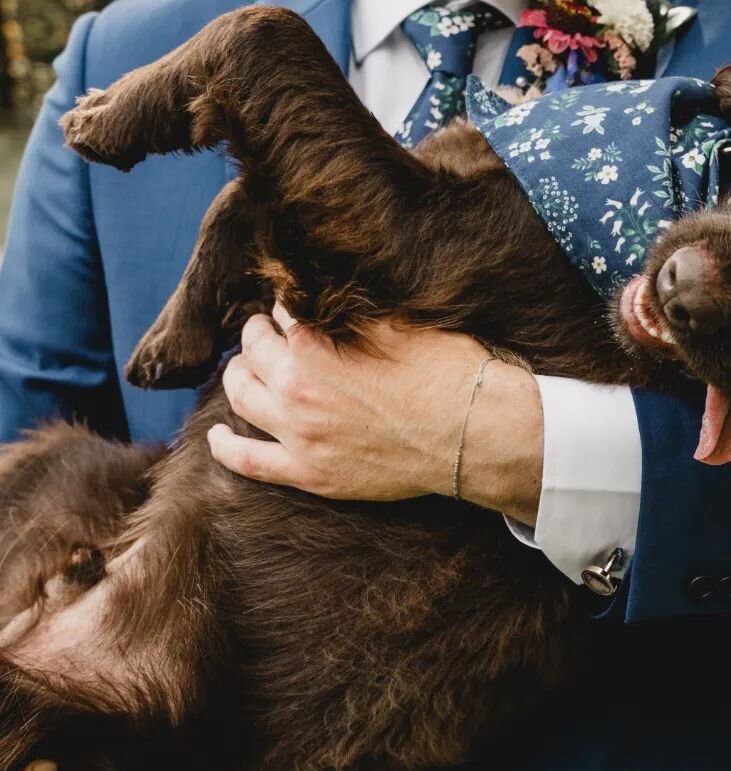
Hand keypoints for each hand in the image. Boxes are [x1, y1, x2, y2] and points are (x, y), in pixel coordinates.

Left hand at [207, 305, 543, 522]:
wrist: (472, 434)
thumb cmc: (447, 372)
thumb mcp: (400, 325)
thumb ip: (353, 313)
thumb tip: (328, 297)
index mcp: (315, 346)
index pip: (283, 312)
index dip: (292, 306)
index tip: (299, 306)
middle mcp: (295, 389)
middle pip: (252, 350)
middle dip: (259, 333)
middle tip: (272, 330)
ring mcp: (299, 435)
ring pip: (240, 398)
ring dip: (238, 375)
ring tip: (248, 367)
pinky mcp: (310, 473)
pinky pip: (249, 461)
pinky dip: (225, 447)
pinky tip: (217, 435)